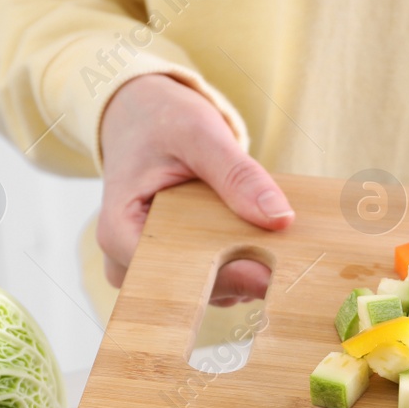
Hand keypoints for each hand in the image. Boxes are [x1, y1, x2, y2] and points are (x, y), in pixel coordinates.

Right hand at [98, 74, 291, 304]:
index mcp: (119, 230)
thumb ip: (237, 175)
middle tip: (289, 264)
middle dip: (241, 276)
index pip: (173, 273)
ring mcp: (156, 265)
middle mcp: (130, 260)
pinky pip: (218, 279)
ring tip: (279, 249)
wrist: (144, 117)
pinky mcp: (180, 263)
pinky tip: (268, 246)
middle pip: (193, 290)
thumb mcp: (199, 135)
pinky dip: (245, 264)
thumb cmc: (161, 121)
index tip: (270, 274)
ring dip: (247, 273)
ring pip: (209, 290)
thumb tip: (281, 218)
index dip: (224, 277)